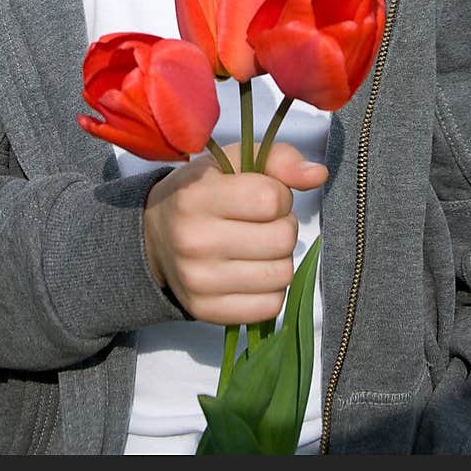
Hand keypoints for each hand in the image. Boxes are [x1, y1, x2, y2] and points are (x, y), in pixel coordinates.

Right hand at [143, 141, 327, 324]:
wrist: (153, 237)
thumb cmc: (200, 193)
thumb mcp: (230, 162)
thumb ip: (278, 160)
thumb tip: (318, 174)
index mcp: (197, 196)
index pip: (271, 199)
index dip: (279, 195)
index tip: (265, 196)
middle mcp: (194, 240)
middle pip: (281, 239)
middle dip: (283, 228)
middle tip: (264, 224)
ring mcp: (199, 281)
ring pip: (281, 275)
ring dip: (279, 259)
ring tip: (259, 247)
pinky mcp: (206, 311)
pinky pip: (269, 307)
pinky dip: (271, 289)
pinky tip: (253, 272)